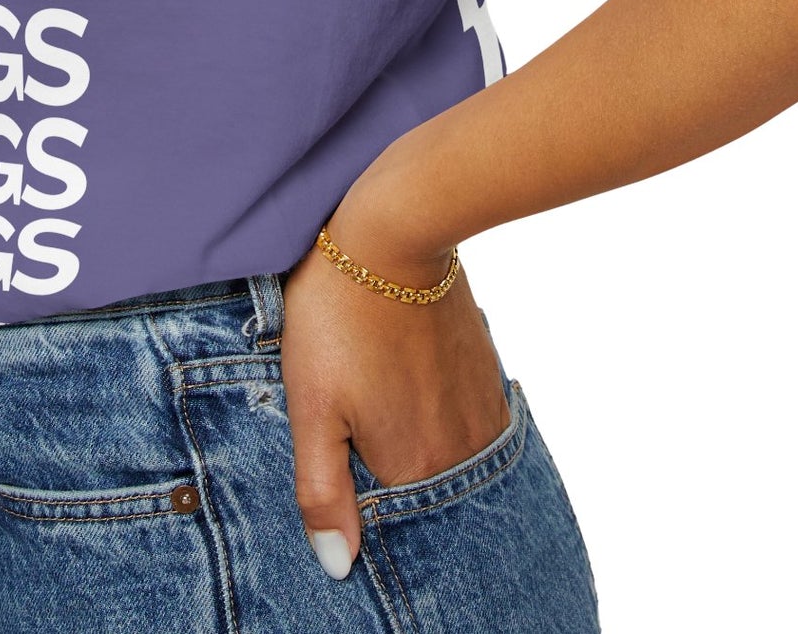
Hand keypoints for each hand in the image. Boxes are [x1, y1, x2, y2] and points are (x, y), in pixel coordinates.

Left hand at [279, 158, 510, 580]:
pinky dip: (443, 424)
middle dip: (394, 484)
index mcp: (413, 466)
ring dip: (422, 453)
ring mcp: (480, 411)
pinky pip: (468, 424)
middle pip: (426, 494)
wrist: (396, 230)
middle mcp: (459, 450)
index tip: (344, 481)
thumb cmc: (339, 315)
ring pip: (450, 459)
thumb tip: (338, 566)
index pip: (394, 527)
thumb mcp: (310, 405)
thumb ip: (322, 491)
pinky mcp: (487, 374)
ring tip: (383, 410)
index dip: (363, 515)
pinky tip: (412, 394)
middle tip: (359, 432)